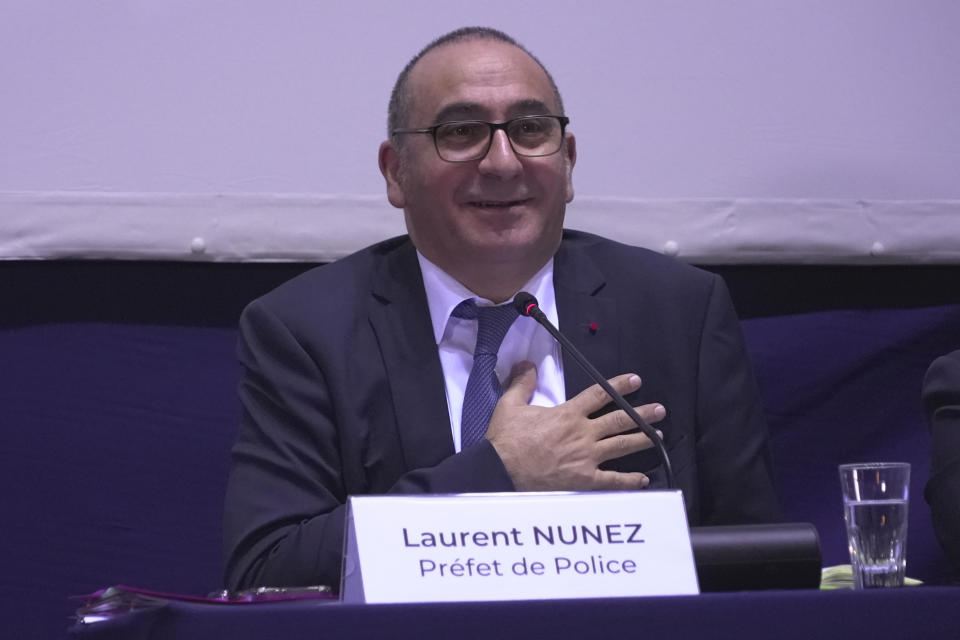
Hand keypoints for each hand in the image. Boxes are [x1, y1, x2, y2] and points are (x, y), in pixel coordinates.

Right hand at [485, 361, 665, 491]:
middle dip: (642, 413)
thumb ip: (522, 383)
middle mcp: (583, 434)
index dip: (620, 386)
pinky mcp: (584, 480)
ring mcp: (587, 458)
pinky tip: (643, 479)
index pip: (599, 395)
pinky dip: (630, 480)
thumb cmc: (506, 439)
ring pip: (622, 446)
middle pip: (619, 419)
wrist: (501, 471)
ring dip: (643, 439)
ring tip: (659, 435)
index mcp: (568, 414)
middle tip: (660, 409)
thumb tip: (526, 363)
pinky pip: (613, 480)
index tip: (636, 380)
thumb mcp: (510, 405)